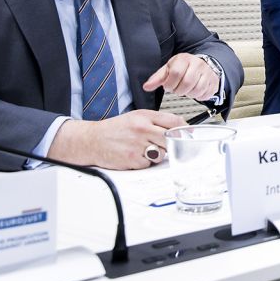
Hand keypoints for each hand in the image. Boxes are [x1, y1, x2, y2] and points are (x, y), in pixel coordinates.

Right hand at [49, 109, 183, 169]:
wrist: (92, 140)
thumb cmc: (115, 129)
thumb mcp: (136, 117)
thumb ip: (156, 121)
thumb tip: (179, 128)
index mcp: (144, 116)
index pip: (174, 120)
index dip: (184, 128)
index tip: (188, 134)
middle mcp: (142, 129)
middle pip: (170, 139)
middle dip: (170, 144)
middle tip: (162, 144)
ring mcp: (137, 144)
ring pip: (161, 153)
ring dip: (156, 154)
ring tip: (143, 149)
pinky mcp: (132, 159)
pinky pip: (148, 164)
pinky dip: (144, 162)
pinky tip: (134, 155)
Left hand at [144, 53, 219, 100]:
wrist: (203, 65)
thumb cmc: (184, 67)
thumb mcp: (169, 69)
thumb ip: (157, 78)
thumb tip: (147, 87)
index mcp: (184, 59)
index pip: (176, 73)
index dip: (170, 83)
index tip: (168, 86)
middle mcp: (197, 64)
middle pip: (187, 82)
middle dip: (179, 90)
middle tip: (177, 89)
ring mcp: (207, 73)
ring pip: (196, 89)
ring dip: (188, 94)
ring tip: (186, 89)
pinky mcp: (214, 82)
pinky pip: (205, 94)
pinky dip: (198, 96)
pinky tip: (194, 91)